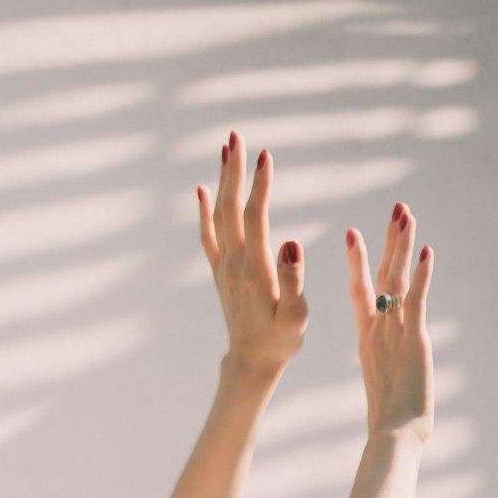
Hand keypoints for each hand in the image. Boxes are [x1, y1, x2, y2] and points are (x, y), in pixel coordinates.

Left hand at [197, 129, 308, 379]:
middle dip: (234, 171)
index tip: (266, 154)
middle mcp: (234, 264)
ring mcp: (224, 267)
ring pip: (219, 216)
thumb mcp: (296, 315)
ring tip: (226, 148)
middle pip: (231, 208)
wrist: (251, 362)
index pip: (256, 217)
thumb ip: (294, 280)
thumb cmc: (281, 341)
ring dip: (222, 181)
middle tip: (236, 135)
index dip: (260, 186)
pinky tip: (201, 189)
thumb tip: (292, 243)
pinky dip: (204, 211)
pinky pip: (208, 236)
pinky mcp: (220, 273)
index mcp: (255, 270)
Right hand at [346, 203, 434, 444]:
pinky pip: (415, 300)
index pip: (360, 292)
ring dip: (401, 247)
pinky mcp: (412, 340)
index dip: (357, 262)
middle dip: (387, 242)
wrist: (393, 435)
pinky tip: (427, 253)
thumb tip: (387, 381)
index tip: (354, 233)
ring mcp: (392, 333)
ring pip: (395, 281)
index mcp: (368, 340)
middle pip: (380, 277)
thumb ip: (386, 374)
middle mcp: (377, 331)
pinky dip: (421, 276)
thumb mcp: (386, 388)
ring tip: (406, 215)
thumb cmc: (390, 424)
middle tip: (395, 210)